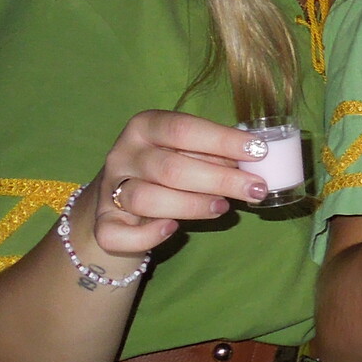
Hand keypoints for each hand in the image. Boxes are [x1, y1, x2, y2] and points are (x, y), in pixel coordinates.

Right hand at [94, 110, 274, 254]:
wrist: (119, 202)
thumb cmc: (166, 171)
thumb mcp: (186, 153)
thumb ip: (212, 154)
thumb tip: (256, 160)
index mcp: (144, 127)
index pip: (183, 128)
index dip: (222, 140)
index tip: (258, 151)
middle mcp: (123, 154)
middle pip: (171, 168)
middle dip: (220, 179)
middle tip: (255, 189)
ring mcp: (109, 189)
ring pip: (147, 199)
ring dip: (191, 205)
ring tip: (223, 207)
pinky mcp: (103, 223)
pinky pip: (118, 233)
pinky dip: (147, 234)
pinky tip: (172, 228)